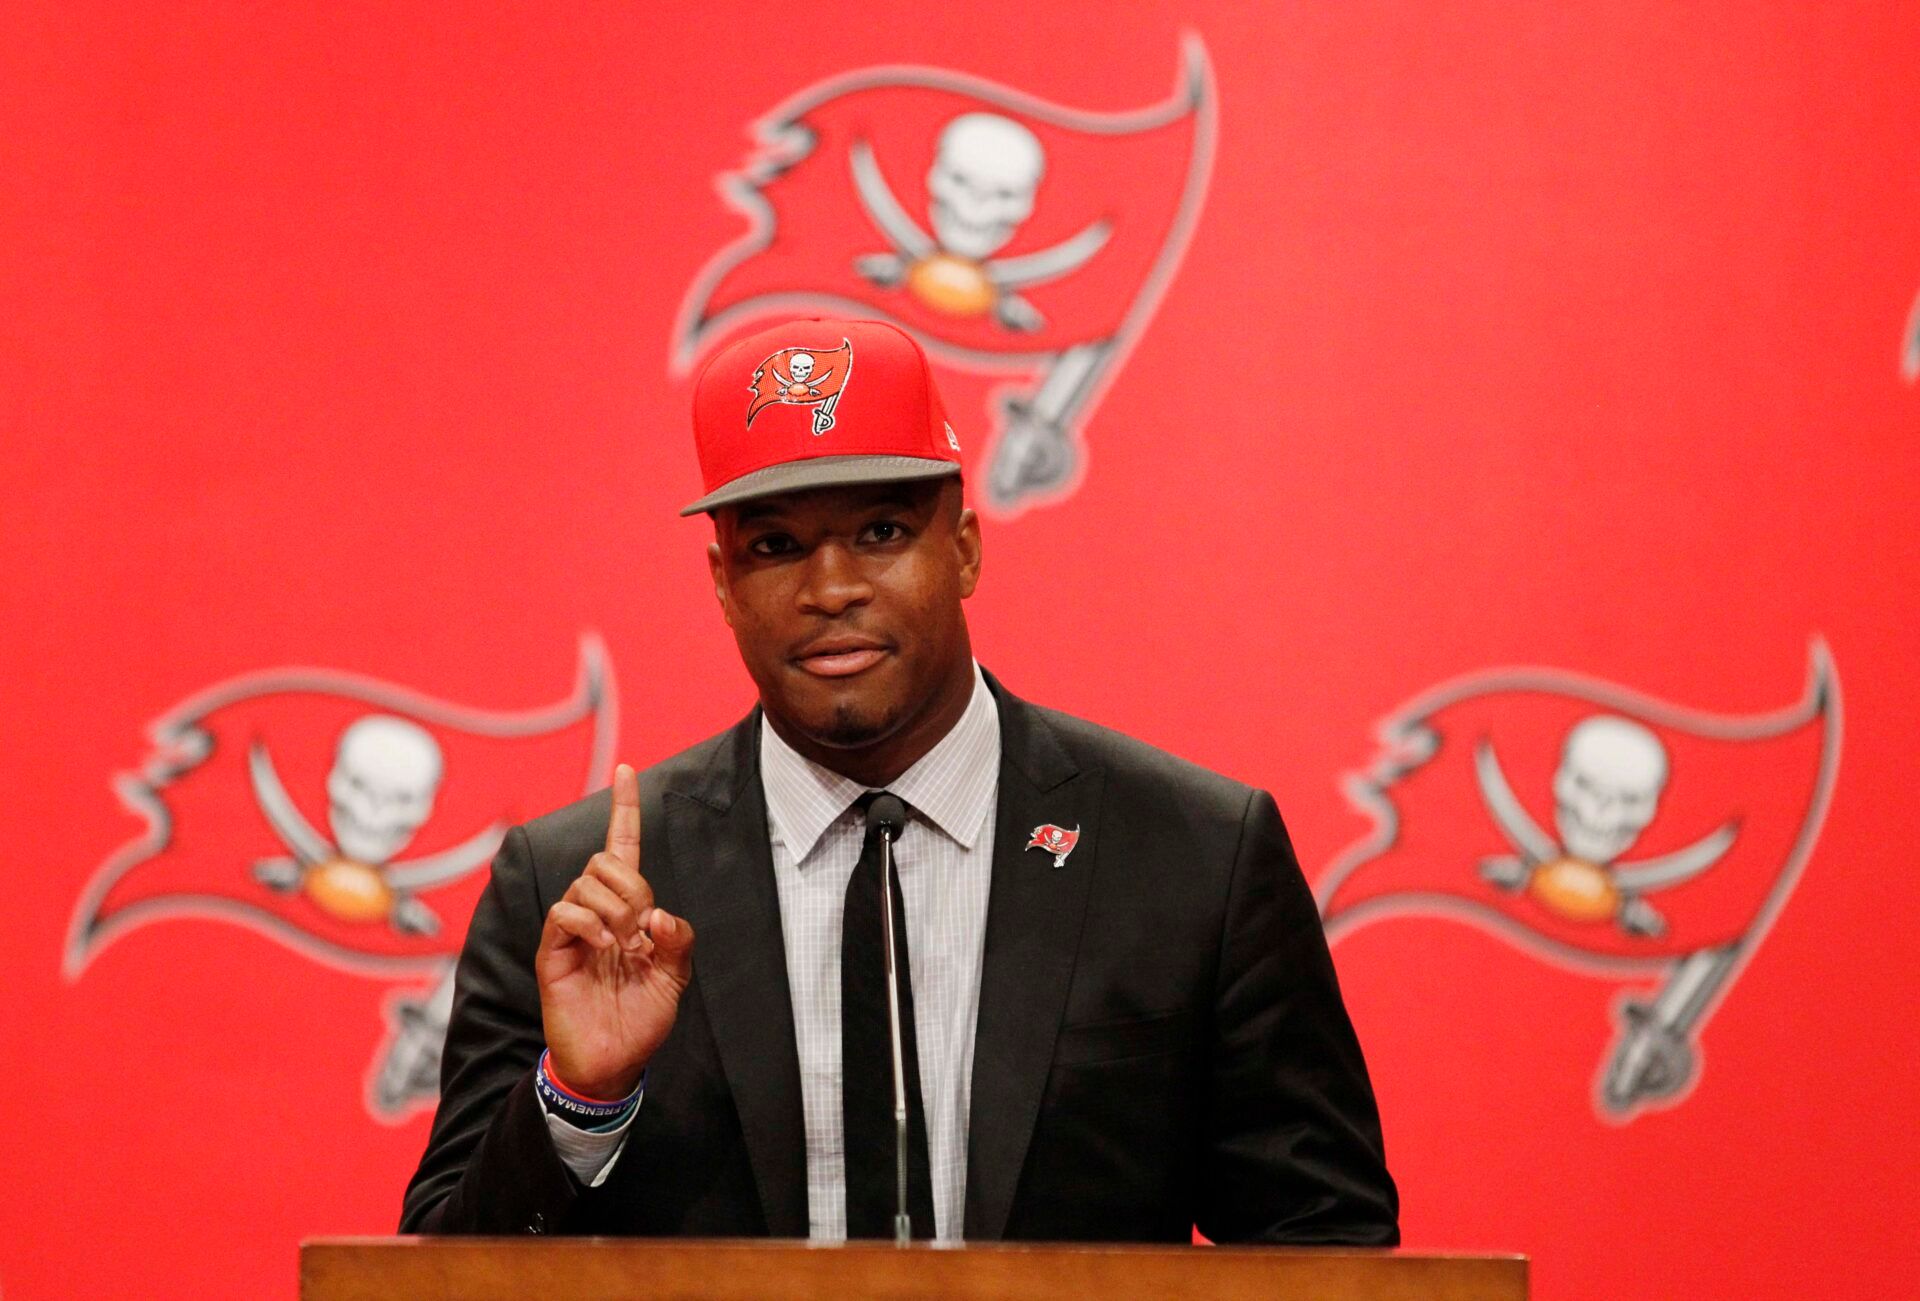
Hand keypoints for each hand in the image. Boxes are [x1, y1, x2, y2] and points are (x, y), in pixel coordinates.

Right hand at [536, 763, 694, 1098]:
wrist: (612, 1062)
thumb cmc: (641, 1019)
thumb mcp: (675, 977)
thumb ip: (679, 939)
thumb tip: (657, 914)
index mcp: (628, 911)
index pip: (623, 848)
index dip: (625, 809)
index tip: (626, 770)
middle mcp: (598, 912)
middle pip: (606, 861)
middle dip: (632, 888)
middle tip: (641, 934)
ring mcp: (573, 930)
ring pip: (587, 881)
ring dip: (614, 910)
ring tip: (623, 950)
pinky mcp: (553, 951)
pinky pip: (565, 911)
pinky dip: (589, 923)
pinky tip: (604, 949)